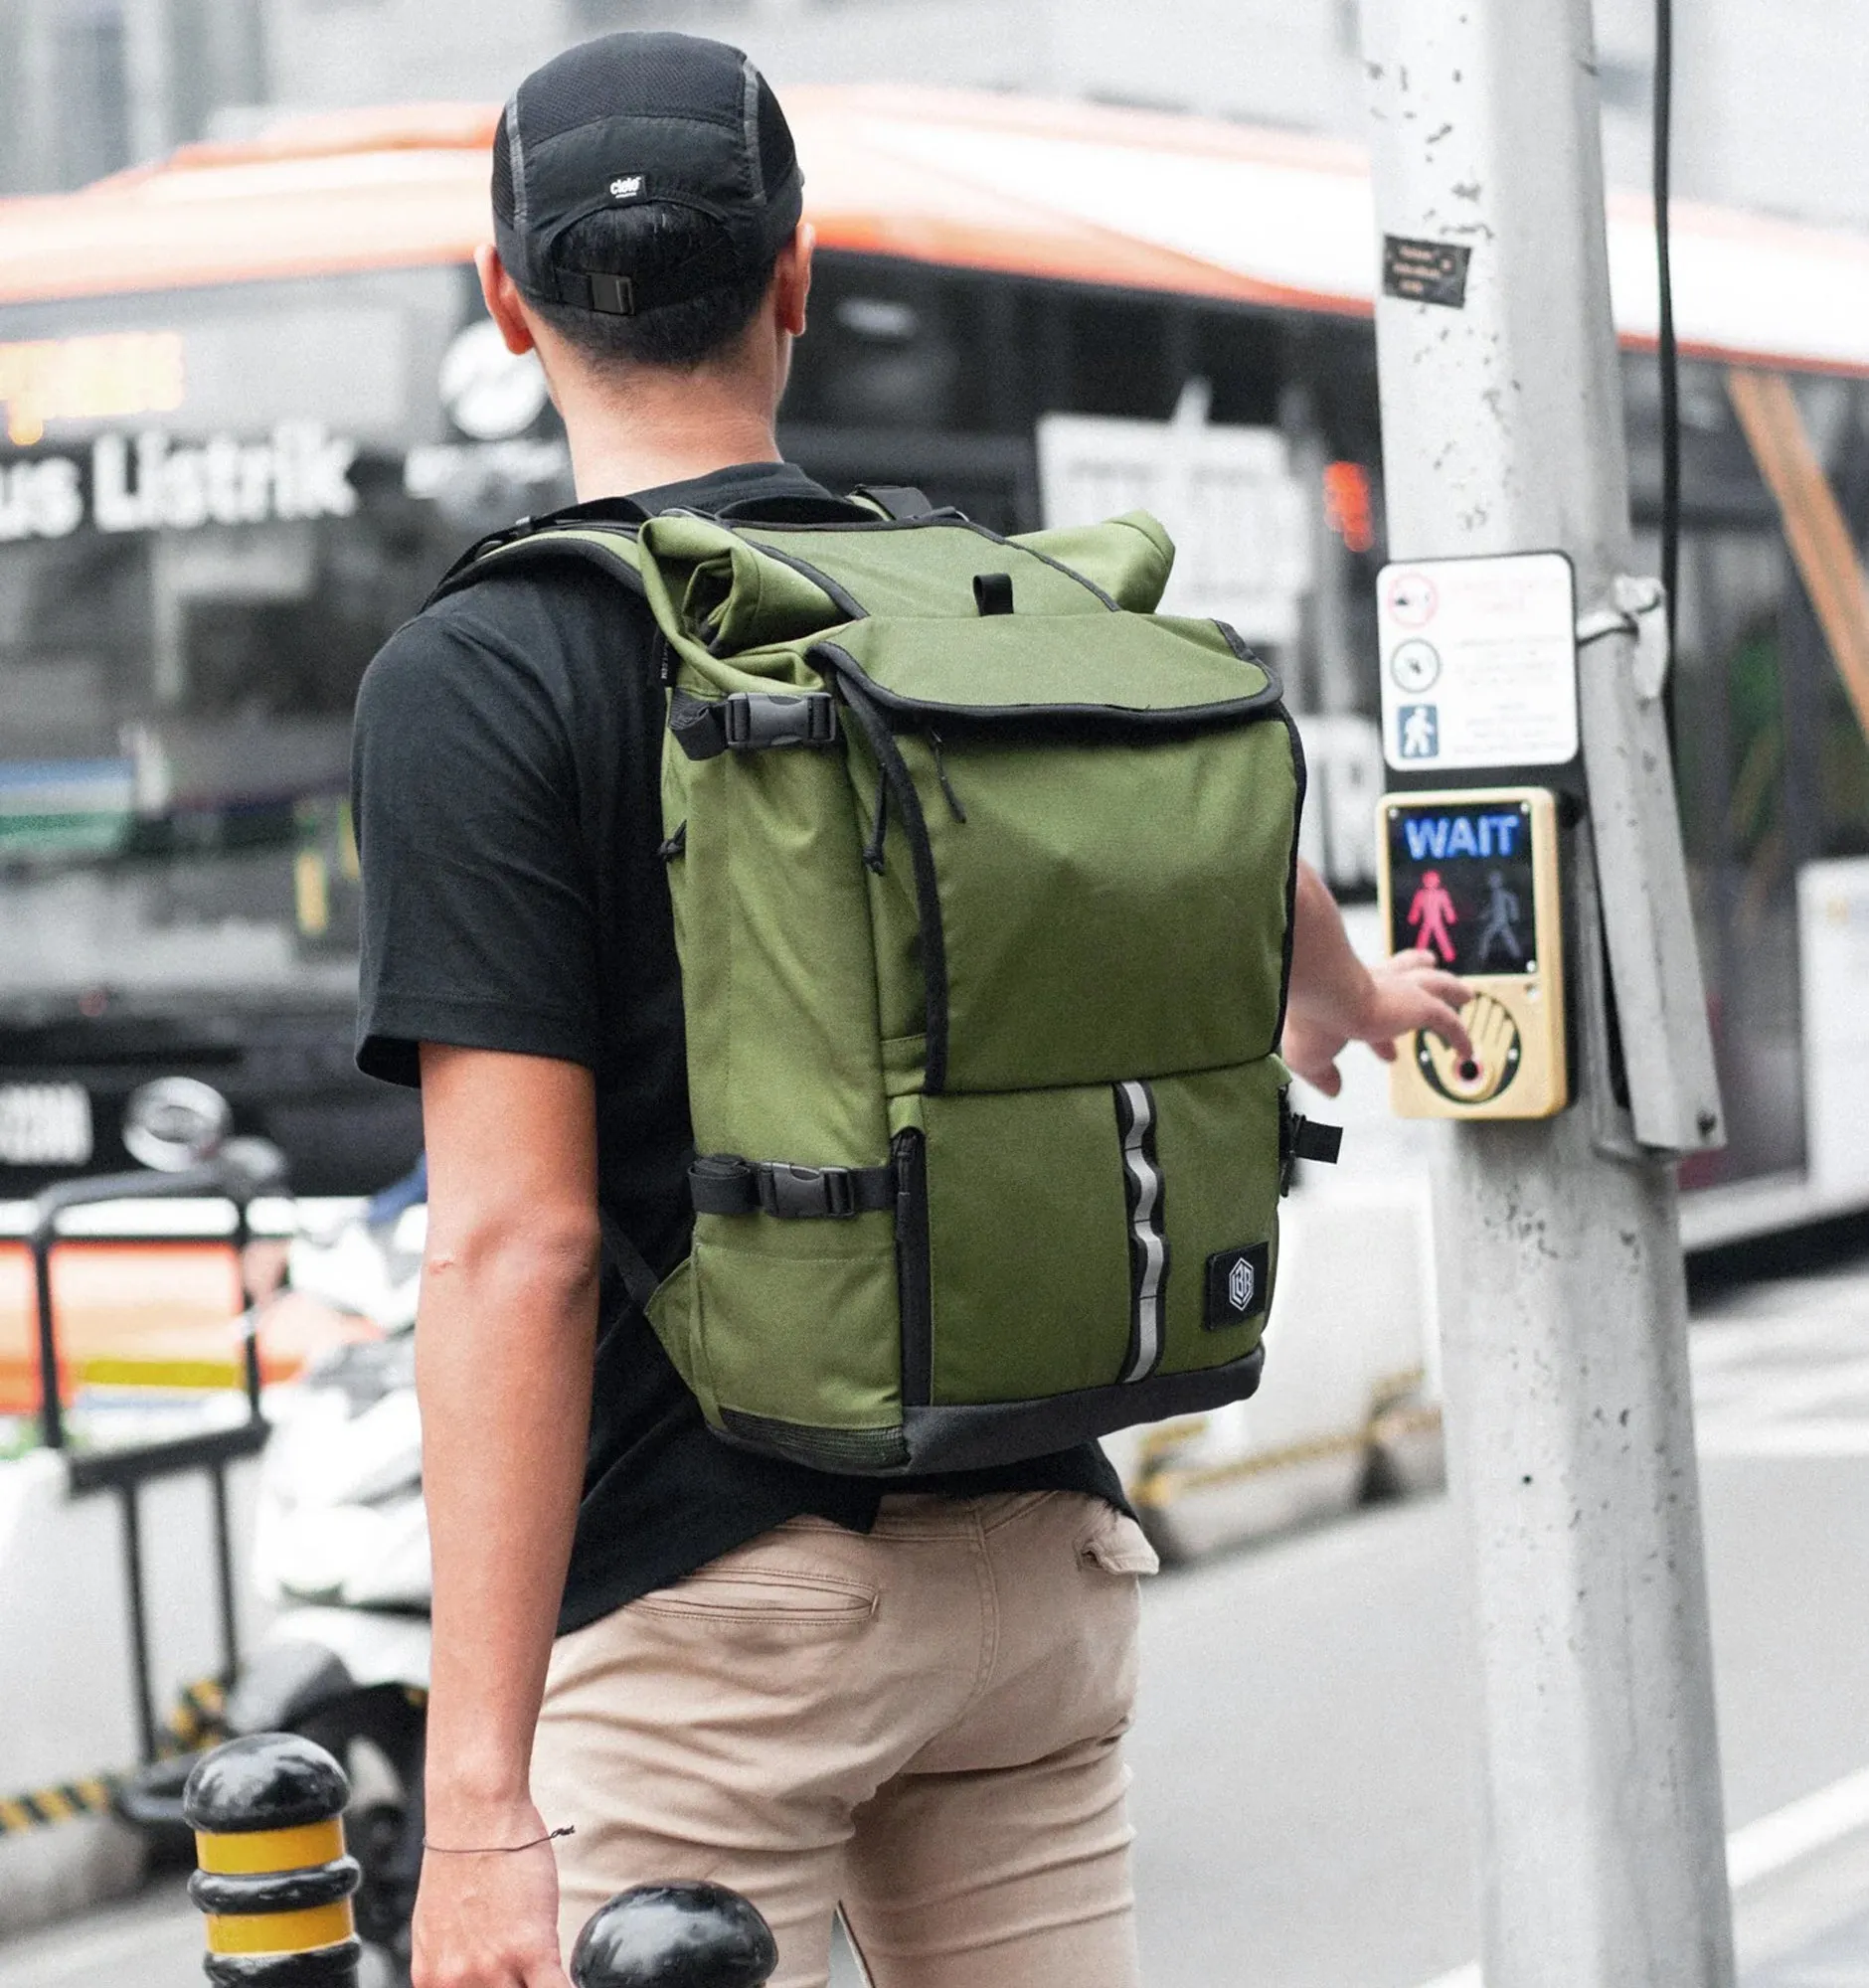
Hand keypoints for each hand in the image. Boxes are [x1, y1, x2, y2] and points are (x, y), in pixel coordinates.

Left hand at [412, 1799, 570, 1987]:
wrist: (476, 1814)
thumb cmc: (463, 1855)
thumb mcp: (438, 1924)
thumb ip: (455, 1962)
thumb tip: (472, 1974)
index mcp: (432, 1980)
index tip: (511, 1981)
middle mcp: (457, 1982)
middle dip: (516, 1986)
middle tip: (525, 1973)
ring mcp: (494, 1969)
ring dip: (538, 1986)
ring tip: (547, 1971)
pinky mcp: (531, 1949)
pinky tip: (576, 1981)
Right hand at [1283, 950, 1472, 1097]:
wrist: (1326, 994)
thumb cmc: (1311, 1017)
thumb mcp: (1308, 1054)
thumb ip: (1322, 1072)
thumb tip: (1332, 1088)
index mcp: (1345, 989)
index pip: (1366, 998)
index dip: (1376, 1026)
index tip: (1384, 1050)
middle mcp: (1375, 982)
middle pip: (1405, 969)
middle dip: (1418, 968)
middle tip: (1428, 967)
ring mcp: (1401, 991)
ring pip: (1437, 985)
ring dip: (1453, 989)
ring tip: (1466, 994)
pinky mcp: (1422, 1005)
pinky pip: (1450, 1022)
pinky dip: (1460, 1036)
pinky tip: (1467, 1050)